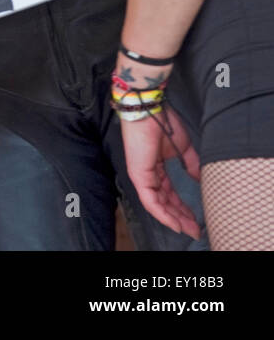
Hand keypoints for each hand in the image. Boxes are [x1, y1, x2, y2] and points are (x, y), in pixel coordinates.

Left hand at [121, 105, 201, 238]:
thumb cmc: (163, 123)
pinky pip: (150, 201)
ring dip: (174, 219)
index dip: (183, 207)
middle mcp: (148, 174)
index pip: (170, 193)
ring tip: (189, 230)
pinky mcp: (139, 175)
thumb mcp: (183, 148)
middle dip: (180, 217)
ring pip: (158, 204)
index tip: (196, 219)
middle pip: (165, 201)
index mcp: (156, 167)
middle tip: (195, 229)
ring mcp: (142, 175)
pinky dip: (163, 214)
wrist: (151, 110)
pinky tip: (175, 223)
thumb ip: (190, 165)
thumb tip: (201, 178)